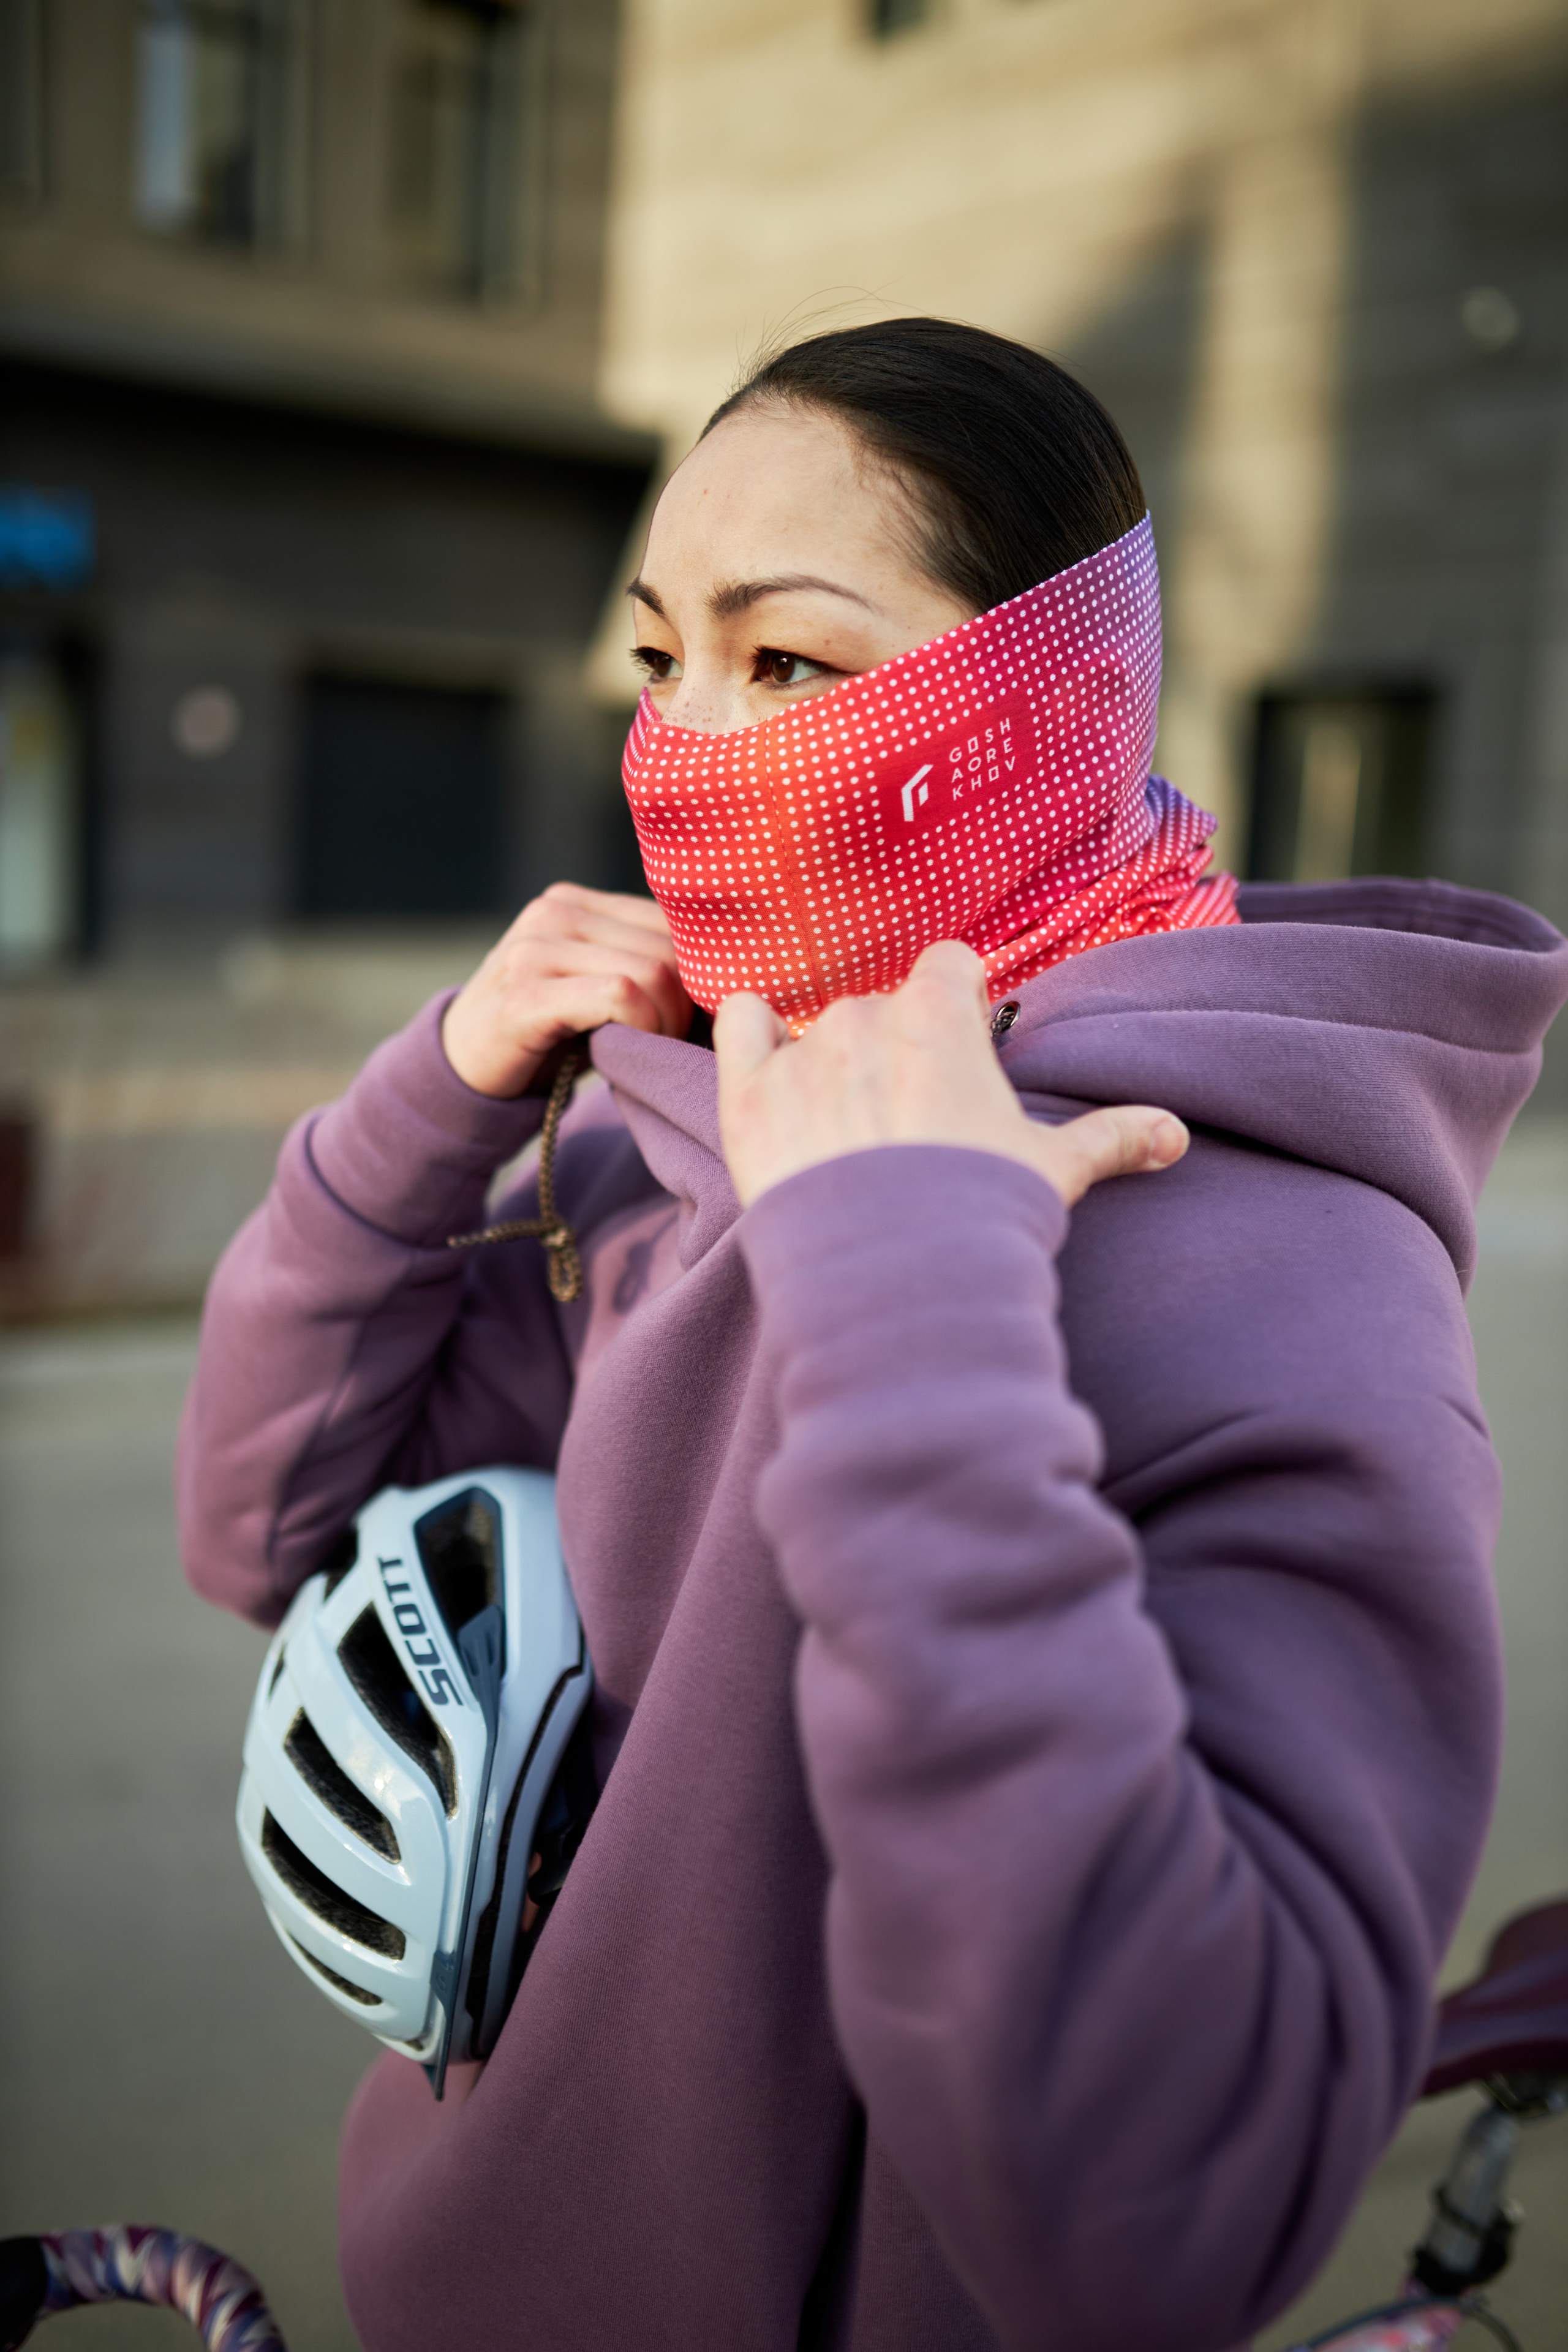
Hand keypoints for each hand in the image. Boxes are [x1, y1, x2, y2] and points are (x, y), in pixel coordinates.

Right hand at [442, 883, 693, 1098]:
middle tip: (678, 1044)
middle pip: (668, 948)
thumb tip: (726, 973)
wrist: (462, 1071)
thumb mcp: (594, 986)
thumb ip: (642, 965)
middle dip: (688, 1005)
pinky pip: (620, 996)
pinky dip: (643, 1028)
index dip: (700, 972)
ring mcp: (534, 949)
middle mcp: (553, 912)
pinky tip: (631, 1051)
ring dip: (667, 1023)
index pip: (671, 920)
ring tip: (653, 1049)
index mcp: (575, 902)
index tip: (699, 1017)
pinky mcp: (526, 993)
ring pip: (650, 971)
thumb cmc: (546, 1036)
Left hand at [714, 940, 1187, 1208]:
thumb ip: (1111, 1136)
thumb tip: (1173, 1134)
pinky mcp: (748, 1097)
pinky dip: (752, 1037)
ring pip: (815, 1029)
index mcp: (939, 1015)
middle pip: (883, 1007)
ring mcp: (801, 1054)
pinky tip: (768, 1072)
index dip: (959, 1005)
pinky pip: (739, 1025)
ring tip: (851, 1134)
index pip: (948, 965)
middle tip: (913, 1119)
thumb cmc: (982, 1212)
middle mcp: (866, 1017)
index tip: (966, 1050)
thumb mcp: (1055, 1170)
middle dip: (897, 1050)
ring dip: (832, 1064)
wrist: (896, 1277)